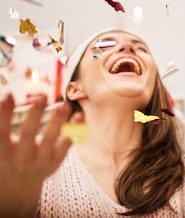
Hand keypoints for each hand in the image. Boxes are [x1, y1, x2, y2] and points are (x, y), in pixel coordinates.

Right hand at [0, 93, 75, 217]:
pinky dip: (74, 129)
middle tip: (41, 97)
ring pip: (50, 138)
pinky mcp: (55, 161)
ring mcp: (40, 160)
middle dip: (35, 114)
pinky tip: (80, 114)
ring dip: (58, 120)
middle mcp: (21, 156)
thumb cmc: (8, 156)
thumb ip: (3, 126)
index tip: (8, 95)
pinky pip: (67, 144)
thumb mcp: (2, 145)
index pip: (1, 132)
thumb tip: (7, 96)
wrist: (18, 186)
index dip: (4, 113)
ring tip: (64, 105)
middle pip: (28, 133)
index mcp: (3, 151)